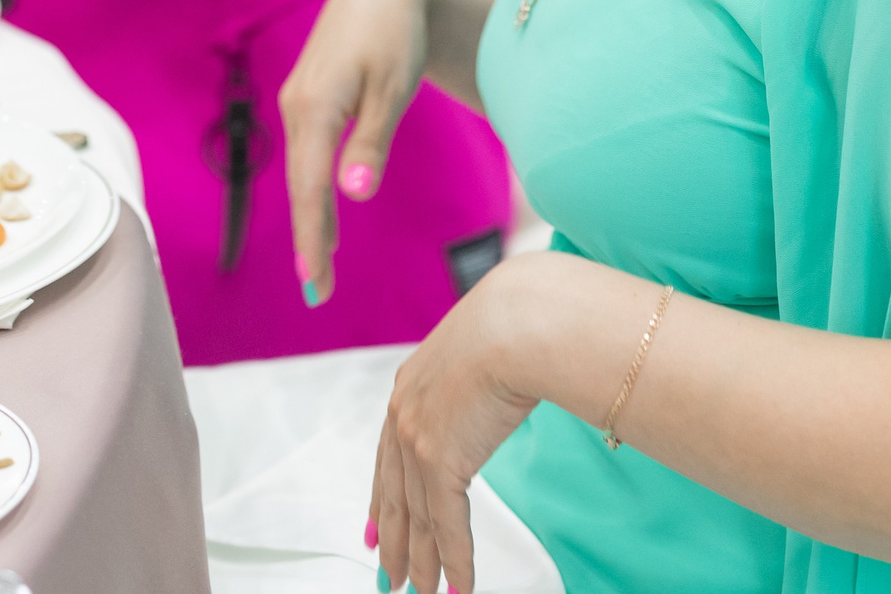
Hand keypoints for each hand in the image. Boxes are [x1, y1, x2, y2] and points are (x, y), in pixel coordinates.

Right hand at [280, 0, 434, 304]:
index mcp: (316, 105)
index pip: (309, 185)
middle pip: (300, 186)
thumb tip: (353, 195)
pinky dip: (315, 192)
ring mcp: (298, 103)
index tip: (314, 282)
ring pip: (302, 173)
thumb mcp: (392, 88)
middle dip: (310, 240)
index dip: (311, 236)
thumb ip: (371, 142)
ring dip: (312, 220)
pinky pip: (307, 157)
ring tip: (321, 271)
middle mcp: (296, 106)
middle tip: (318, 294)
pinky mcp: (308, 101)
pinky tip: (327, 219)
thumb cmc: (396, 35)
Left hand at [373, 257, 547, 593]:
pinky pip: (446, 524)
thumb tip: (492, 393)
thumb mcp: (479, 353)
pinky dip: (455, 561)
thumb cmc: (512, 325)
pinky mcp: (440, 460)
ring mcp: (417, 439)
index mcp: (409, 387)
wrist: (516, 323)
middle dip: (393, 540)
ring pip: (417, 518)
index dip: (381, 499)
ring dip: (423, 562)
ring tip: (423, 593)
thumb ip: (472, 381)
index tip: (373, 529)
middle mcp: (403, 415)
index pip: (387, 457)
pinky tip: (458, 587)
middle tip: (391, 575)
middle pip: (394, 495)